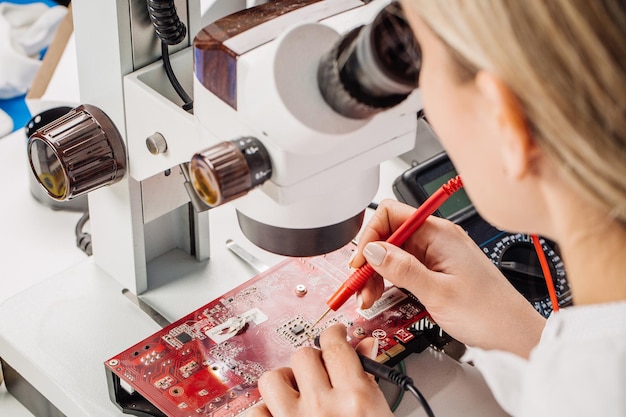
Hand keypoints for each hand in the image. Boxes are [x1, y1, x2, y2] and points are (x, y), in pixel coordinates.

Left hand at [246, 324, 393, 416]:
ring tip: (297, 395)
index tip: (334, 335)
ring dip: (284, 383)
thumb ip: (371, 380)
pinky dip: (266, 411)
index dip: (334, 334)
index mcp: (355, 400)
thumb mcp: (382, 414)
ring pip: (273, 379)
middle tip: (320, 375)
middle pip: (304, 355)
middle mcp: (321, 408)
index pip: (335, 345)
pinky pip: (255, 411)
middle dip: (312, 361)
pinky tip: (280, 415)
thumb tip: (365, 346)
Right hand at [352, 199, 544, 357]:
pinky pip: (404, 267)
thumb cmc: (490, 314)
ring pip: (393, 253)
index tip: (360, 262)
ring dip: (376, 273)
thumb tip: (372, 250)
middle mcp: (438, 238)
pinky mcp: (437, 270)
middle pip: (388, 235)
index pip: (391, 214)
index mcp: (440, 233)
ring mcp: (437, 254)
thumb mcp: (439, 293)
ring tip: (370, 297)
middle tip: (361, 287)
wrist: (514, 335)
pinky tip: (383, 294)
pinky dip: (389, 280)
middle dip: (370, 259)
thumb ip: (402, 269)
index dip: (370, 235)